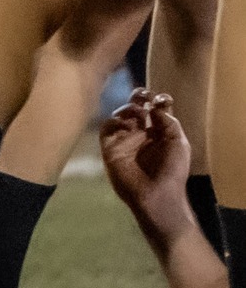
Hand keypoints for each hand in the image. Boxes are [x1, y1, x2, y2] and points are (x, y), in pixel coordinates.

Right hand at [100, 90, 194, 244]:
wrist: (156, 194)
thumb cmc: (172, 171)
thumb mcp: (179, 143)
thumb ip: (169, 122)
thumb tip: (154, 106)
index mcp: (159, 133)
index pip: (156, 110)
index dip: (158, 101)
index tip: (161, 98)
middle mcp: (140, 133)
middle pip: (137, 107)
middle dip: (139, 97)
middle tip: (143, 94)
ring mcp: (124, 139)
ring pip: (121, 114)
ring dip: (129, 108)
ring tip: (139, 113)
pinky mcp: (110, 147)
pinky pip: (107, 127)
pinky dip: (114, 120)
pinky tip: (125, 123)